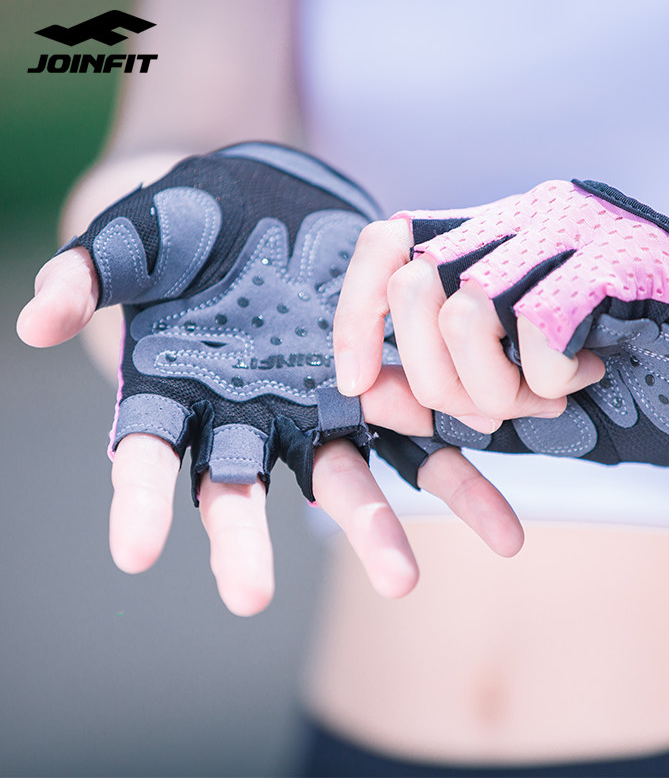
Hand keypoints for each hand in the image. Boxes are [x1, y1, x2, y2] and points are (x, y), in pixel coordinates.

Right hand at [17, 144, 522, 614]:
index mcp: (181, 390)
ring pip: (342, 478)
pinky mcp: (375, 387)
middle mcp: (247, 415)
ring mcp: (315, 406)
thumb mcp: (137, 234)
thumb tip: (35, 318)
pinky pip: (418, 438)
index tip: (132, 551)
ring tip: (404, 581)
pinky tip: (496, 521)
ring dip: (373, 528)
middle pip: (241, 489)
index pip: (149, 455)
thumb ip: (92, 272)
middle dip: (244, 540)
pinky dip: (455, 474)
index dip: (137, 500)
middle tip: (246, 599)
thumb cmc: (190, 219)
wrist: (267, 197)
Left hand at [335, 180, 668, 480]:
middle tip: (494, 410)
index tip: (356, 381)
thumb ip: (427, 390)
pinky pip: (537, 329)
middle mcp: (523, 214)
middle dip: (439, 383)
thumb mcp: (495, 396)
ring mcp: (573, 225)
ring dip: (495, 390)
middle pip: (415, 290)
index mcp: (490, 236)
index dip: (354, 314)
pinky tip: (587, 374)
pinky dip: (548, 379)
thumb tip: (358, 391)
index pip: (386, 242)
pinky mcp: (618, 254)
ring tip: (545, 396)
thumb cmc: (598, 385)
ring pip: (466, 311)